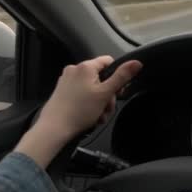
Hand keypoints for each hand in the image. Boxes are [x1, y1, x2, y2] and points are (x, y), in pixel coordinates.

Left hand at [15, 56, 142, 167]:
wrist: (54, 129)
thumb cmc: (79, 111)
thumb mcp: (106, 93)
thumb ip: (122, 77)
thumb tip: (136, 62)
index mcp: (85, 67)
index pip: (109, 62)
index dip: (117, 76)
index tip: (117, 91)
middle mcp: (74, 70)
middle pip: (101, 77)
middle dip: (108, 94)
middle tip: (107, 108)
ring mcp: (66, 81)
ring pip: (92, 88)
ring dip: (99, 102)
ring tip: (98, 116)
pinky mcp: (62, 92)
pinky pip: (82, 94)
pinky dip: (88, 104)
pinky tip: (89, 116)